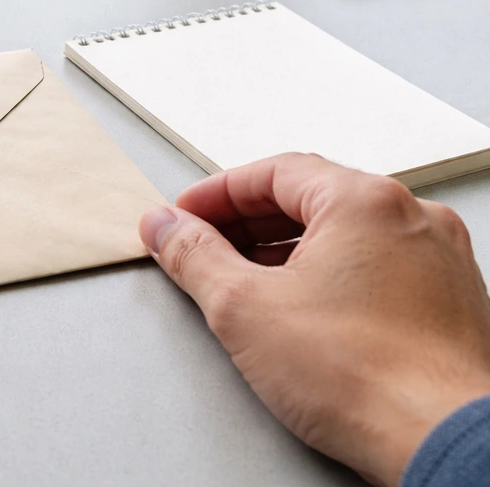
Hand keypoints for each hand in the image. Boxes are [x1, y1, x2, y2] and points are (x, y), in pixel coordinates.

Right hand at [140, 153, 489, 486]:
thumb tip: (166, 228)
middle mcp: (410, 218)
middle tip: (203, 247)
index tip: (186, 217)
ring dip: (284, 251)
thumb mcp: (243, 307)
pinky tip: (298, 310)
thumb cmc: (365, 378)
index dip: (217, 194)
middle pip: (308, 199)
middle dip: (246, 223)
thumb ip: (194, 256)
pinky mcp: (447, 300)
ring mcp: (436, 259)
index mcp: (365, 201)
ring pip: (342, 234)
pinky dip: (327, 276)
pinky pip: (373, 267)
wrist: (440, 442)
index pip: (274, 172)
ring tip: (242, 284)